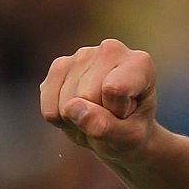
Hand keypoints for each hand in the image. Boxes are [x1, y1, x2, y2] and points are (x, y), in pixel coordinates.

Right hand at [39, 39, 158, 161]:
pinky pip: (49, 105)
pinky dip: (60, 119)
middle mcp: (111, 50)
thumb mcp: (128, 138)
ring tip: (96, 114)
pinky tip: (78, 111)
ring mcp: (82, 55)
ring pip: (66, 102)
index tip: (128, 113)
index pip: (114, 89)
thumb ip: (105, 126)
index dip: (116, 112)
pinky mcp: (59, 66)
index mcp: (140, 64)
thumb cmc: (130, 131)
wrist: (119, 131)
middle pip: (87, 95)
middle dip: (96, 116)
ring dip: (78, 119)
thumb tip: (71, 107)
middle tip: (110, 117)